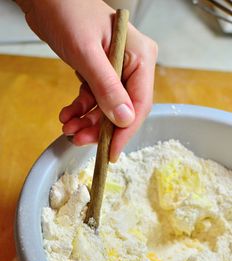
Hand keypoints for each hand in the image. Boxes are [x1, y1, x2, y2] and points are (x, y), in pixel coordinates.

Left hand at [16, 0, 157, 161]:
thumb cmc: (68, 12)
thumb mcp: (87, 52)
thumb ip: (106, 87)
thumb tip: (124, 120)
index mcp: (140, 57)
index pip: (140, 103)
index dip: (126, 131)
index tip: (111, 152)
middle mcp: (132, 66)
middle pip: (123, 109)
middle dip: (101, 128)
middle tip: (80, 139)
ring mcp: (116, 71)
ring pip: (107, 108)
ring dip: (88, 121)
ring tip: (69, 127)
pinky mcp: (100, 74)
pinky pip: (94, 99)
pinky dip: (81, 109)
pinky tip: (68, 114)